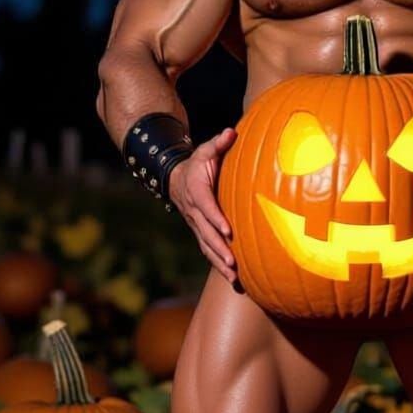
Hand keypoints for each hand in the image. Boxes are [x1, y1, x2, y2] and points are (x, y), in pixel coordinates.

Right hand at [168, 127, 238, 284]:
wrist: (178, 179)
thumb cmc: (199, 163)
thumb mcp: (206, 150)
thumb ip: (219, 143)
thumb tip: (232, 132)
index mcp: (197, 190)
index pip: (206, 206)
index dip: (216, 218)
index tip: (228, 230)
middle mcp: (194, 211)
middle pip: (206, 232)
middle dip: (219, 248)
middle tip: (233, 263)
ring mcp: (196, 224)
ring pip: (206, 246)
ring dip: (219, 262)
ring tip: (234, 277)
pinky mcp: (200, 232)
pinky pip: (208, 250)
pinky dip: (219, 265)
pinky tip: (234, 280)